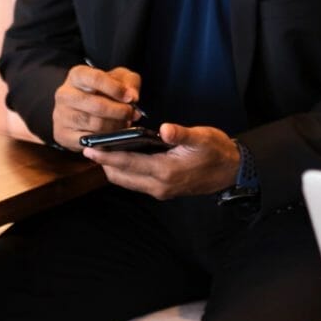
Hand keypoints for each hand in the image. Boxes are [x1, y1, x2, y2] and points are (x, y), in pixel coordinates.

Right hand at [51, 64, 142, 146]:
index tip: (130, 98)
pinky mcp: (63, 135)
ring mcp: (62, 116)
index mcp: (77, 75)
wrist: (80, 109)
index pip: (96, 79)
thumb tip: (132, 97)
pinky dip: (105, 140)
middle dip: (119, 112)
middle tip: (132, 114)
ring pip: (95, 125)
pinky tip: (112, 135)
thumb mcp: (118, 78)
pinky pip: (89, 141)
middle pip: (96, 105)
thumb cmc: (101, 91)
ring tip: (124, 123)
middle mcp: (65, 94)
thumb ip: (129, 82)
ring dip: (115, 126)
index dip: (116, 89)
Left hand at [82, 123, 241, 199]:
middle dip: (104, 163)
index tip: (89, 149)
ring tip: (102, 152)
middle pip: (121, 176)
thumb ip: (181, 134)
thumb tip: (164, 129)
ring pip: (126, 181)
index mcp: (166, 171)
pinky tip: (122, 158)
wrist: (231, 172)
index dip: (107, 156)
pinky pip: (135, 182)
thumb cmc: (216, 151)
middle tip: (89, 148)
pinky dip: (124, 172)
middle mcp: (159, 185)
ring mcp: (160, 190)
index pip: (128, 164)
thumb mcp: (202, 137)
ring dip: (113, 169)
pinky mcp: (162, 190)